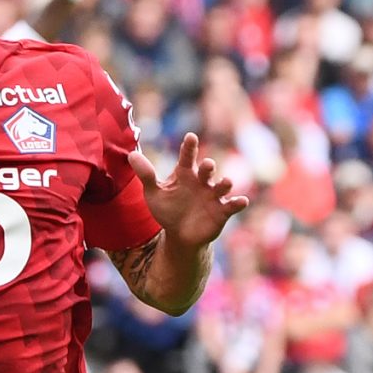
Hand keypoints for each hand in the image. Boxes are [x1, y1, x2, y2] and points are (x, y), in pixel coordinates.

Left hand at [127, 132, 250, 248]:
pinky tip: (241, 201)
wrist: (180, 235)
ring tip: (226, 182)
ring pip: (222, 185)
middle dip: (208, 167)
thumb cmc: (168, 210)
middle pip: (207, 170)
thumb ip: (146, 175)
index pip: (187, 157)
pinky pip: (232, 205)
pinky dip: (238, 202)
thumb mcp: (154, 193)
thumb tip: (131, 154)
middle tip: (207, 165)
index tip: (190, 137)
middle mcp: (202, 182)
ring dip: (225, 183)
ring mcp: (213, 196)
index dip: (189, 147)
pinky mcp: (222, 211)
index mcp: (185, 174)